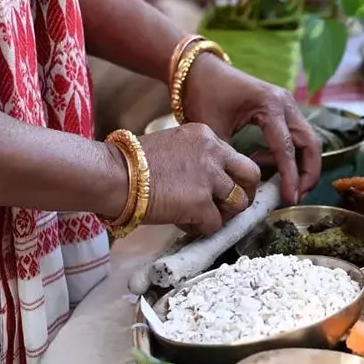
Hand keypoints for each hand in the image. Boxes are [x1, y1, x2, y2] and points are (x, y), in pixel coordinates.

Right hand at [137, 123, 260, 234]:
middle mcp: (213, 153)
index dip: (232, 176)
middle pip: (251, 175)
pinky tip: (183, 223)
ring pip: (239, 203)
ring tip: (202, 217)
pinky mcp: (200, 203)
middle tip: (231, 207)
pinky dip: (201, 228)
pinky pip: (215, 224)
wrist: (112, 174)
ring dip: (224, 214)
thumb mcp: (171, 145)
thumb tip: (204, 181)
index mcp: (205, 136)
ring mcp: (209, 178)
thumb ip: (194, 158)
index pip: (236, 157)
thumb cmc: (130, 163)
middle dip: (245, 193)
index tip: (224, 188)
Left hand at [183, 55, 321, 203]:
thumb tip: (242, 189)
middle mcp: (285, 103)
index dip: (291, 177)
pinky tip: (265, 164)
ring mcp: (286, 105)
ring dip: (301, 164)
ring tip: (283, 185)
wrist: (199, 70)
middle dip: (308, 172)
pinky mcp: (282, 109)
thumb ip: (231, 159)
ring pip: (307, 140)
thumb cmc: (204, 95)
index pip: (286, 148)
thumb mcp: (213, 130)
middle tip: (297, 195)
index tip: (290, 199)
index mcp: (270, 105)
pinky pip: (295, 136)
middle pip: (310, 143)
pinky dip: (288, 154)